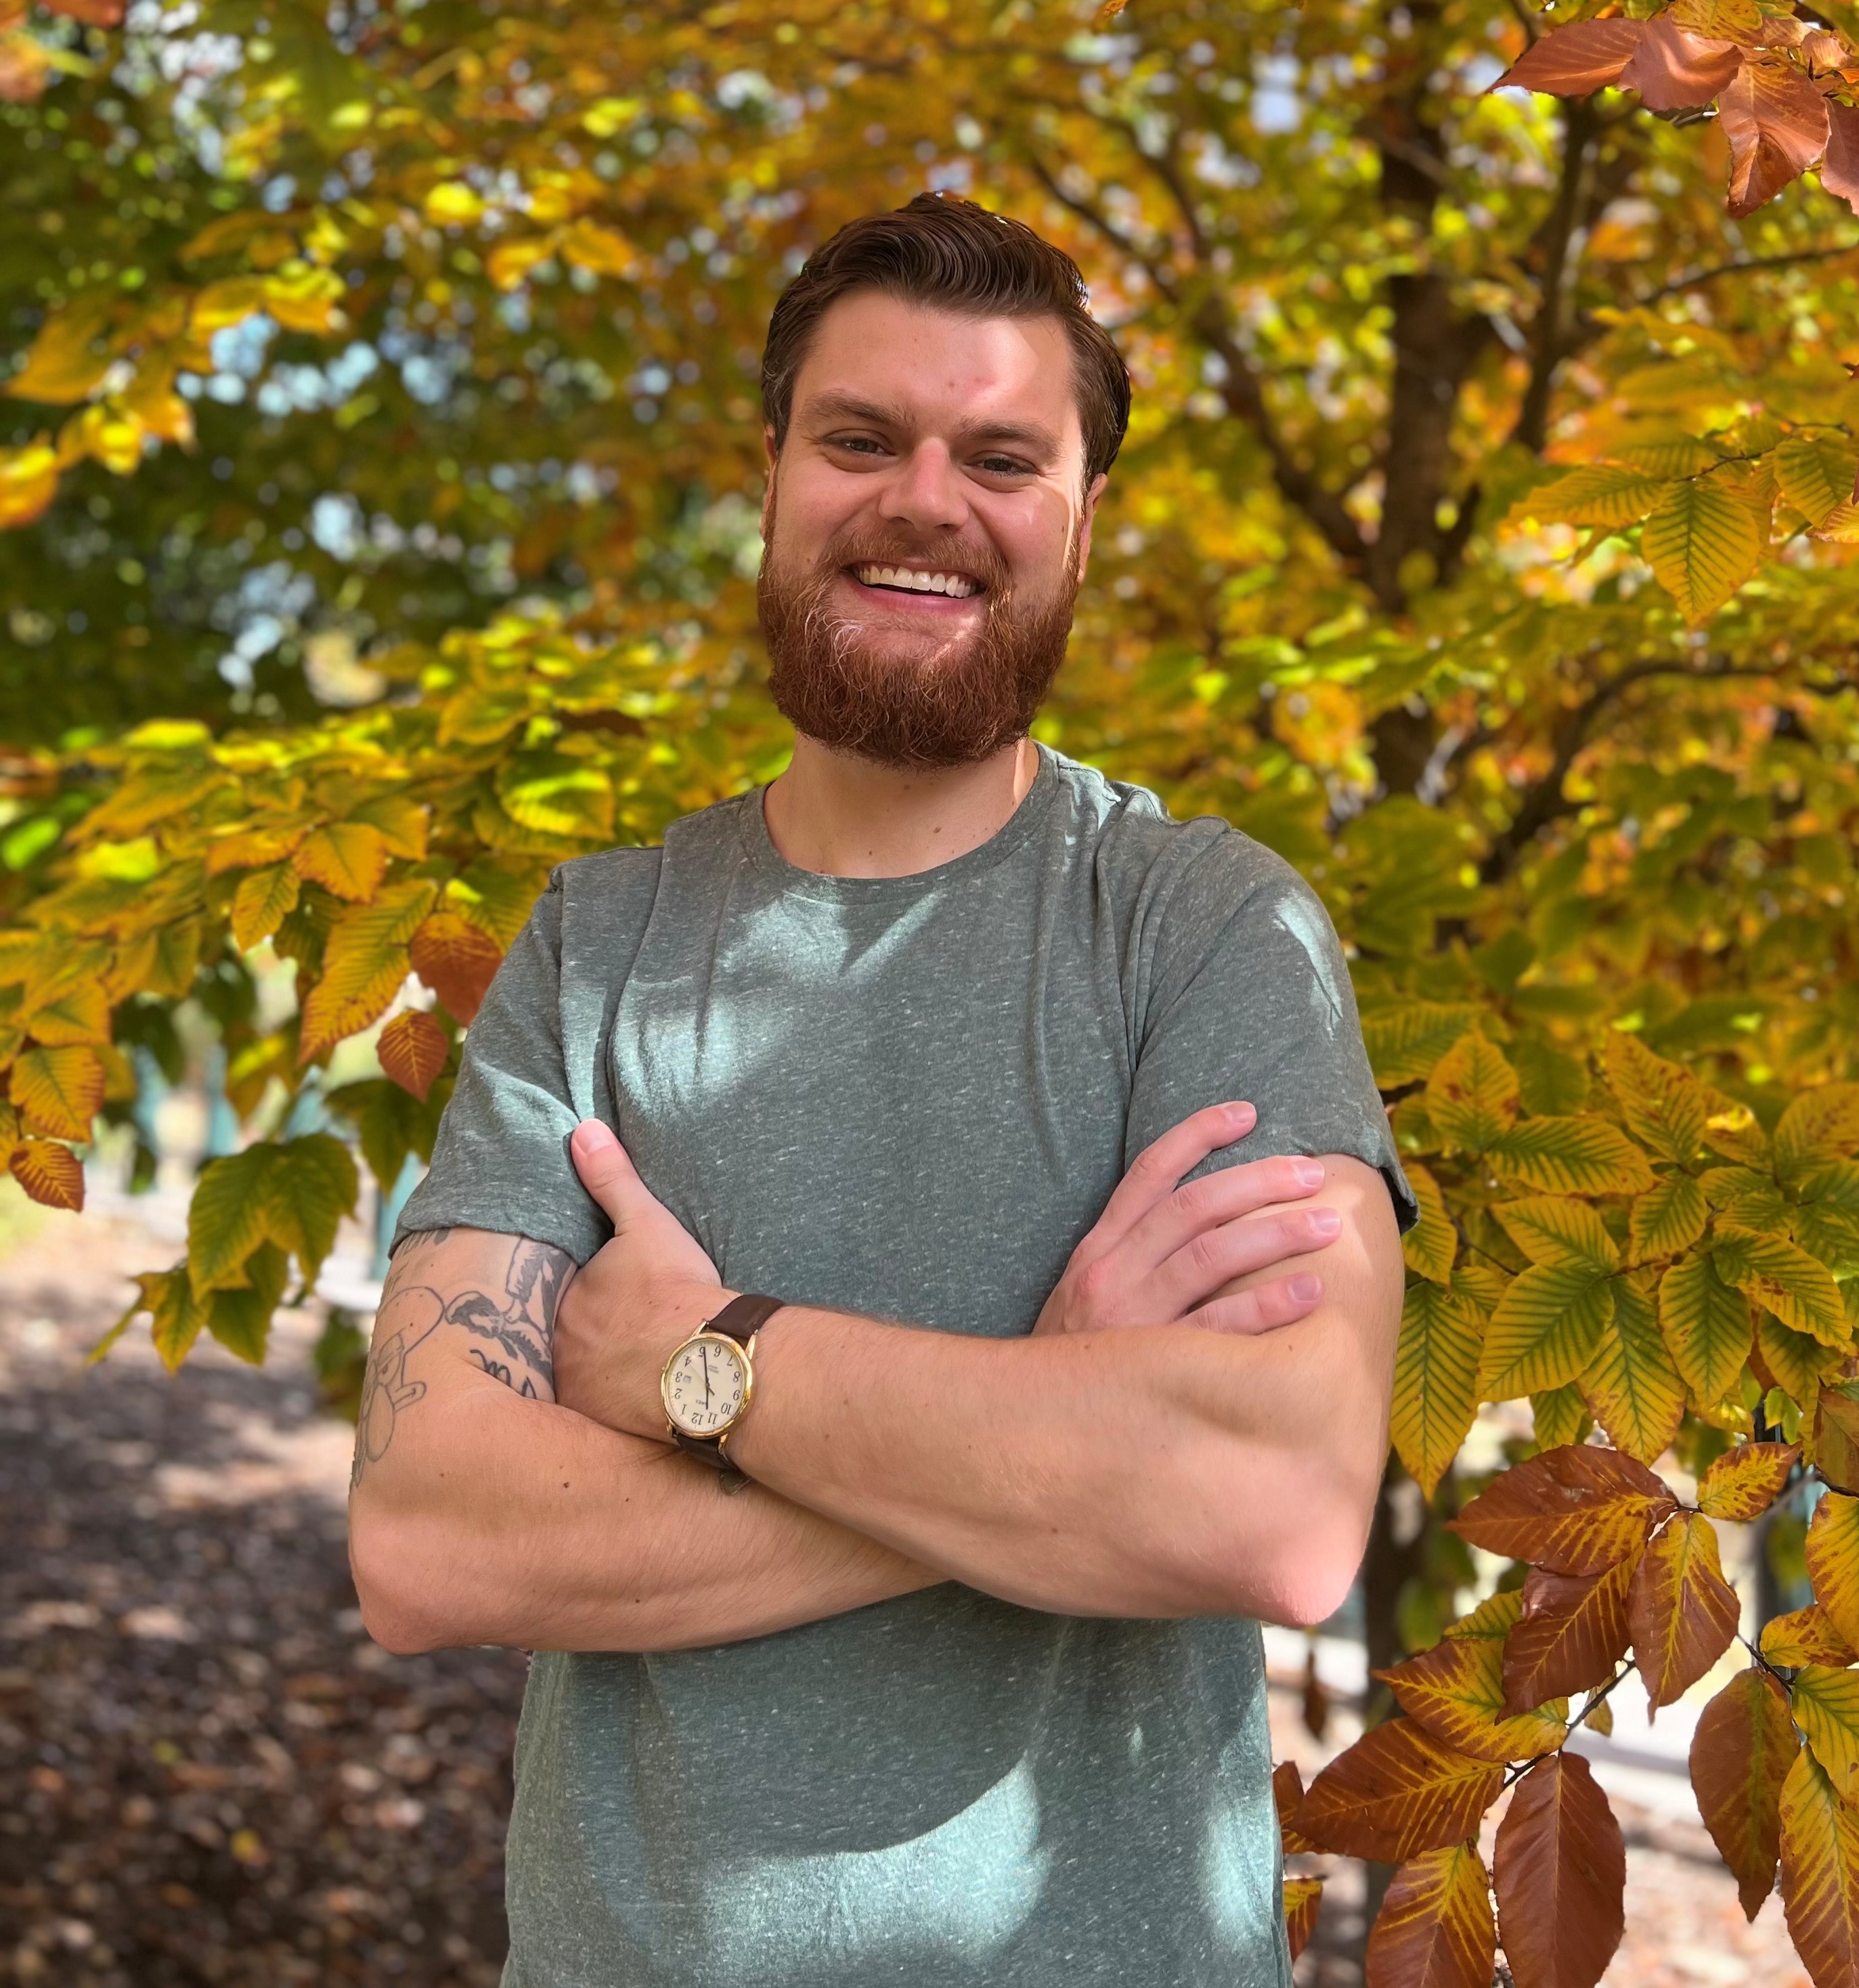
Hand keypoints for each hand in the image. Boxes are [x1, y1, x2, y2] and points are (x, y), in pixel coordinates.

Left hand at [555, 1119, 735, 1440]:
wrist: (707, 1360)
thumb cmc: (675, 1290)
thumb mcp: (645, 1224)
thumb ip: (612, 1179)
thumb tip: (584, 1130)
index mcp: (566, 1299)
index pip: (564, 1295)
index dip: (590, 1297)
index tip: (614, 1299)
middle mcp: (560, 1348)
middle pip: (569, 1341)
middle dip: (589, 1340)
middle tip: (623, 1339)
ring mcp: (579, 1390)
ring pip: (585, 1380)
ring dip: (603, 1377)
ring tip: (634, 1376)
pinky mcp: (604, 1426)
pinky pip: (605, 1416)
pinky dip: (621, 1409)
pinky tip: (645, 1406)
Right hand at [1032, 1101, 1337, 1337]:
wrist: (1030, 1425)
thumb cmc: (1074, 1361)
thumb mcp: (1083, 1296)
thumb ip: (1128, 1258)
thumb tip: (1198, 1222)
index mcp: (1098, 1250)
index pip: (1149, 1173)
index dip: (1197, 1134)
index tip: (1246, 1112)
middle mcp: (1113, 1272)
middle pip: (1194, 1207)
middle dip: (1258, 1181)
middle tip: (1313, 1173)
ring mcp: (1133, 1317)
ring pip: (1211, 1255)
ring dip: (1277, 1233)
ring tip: (1328, 1224)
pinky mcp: (1156, 1364)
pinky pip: (1221, 1326)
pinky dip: (1267, 1304)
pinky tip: (1311, 1292)